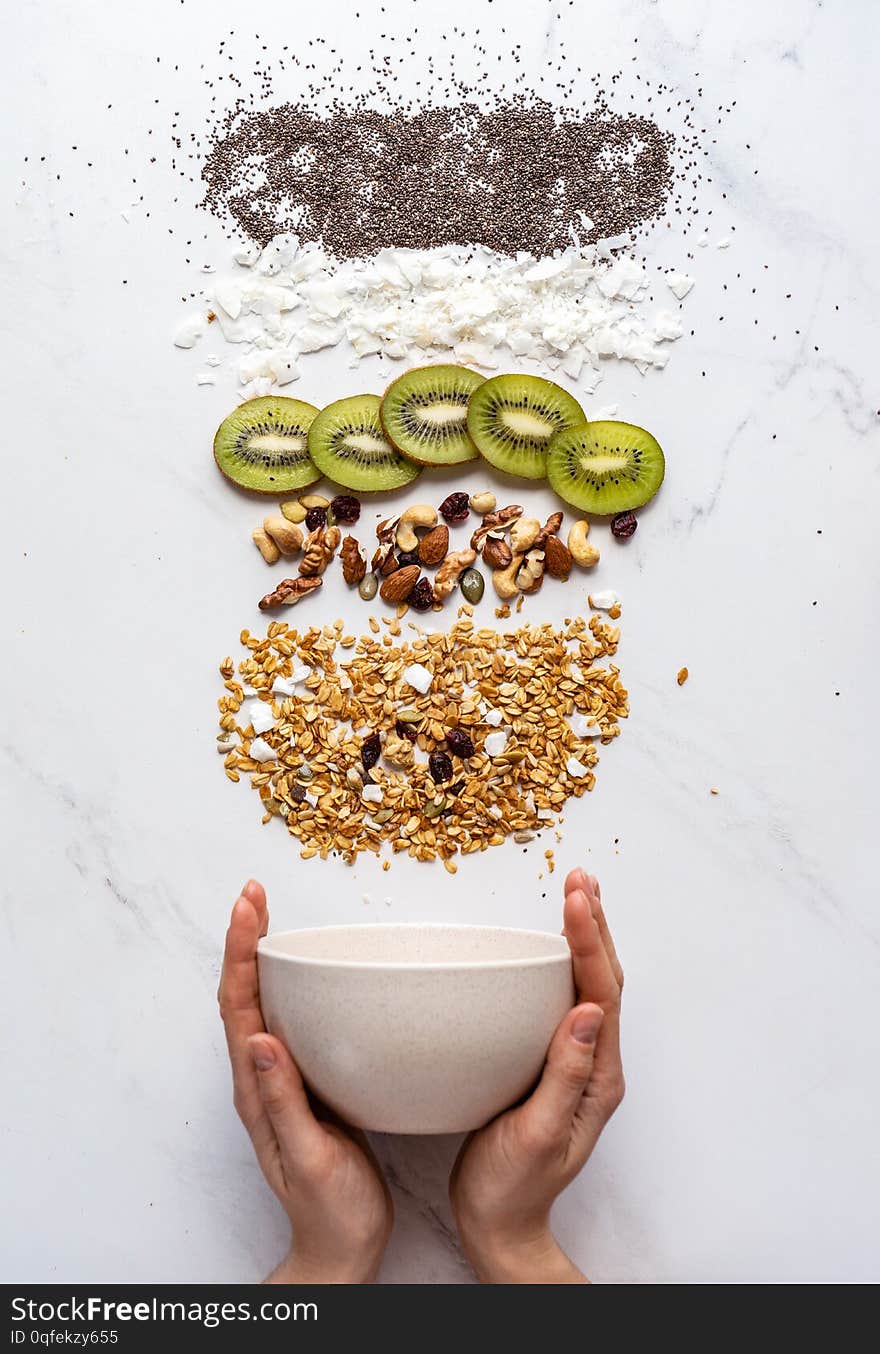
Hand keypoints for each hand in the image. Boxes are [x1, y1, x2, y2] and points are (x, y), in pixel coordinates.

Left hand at [218, 881, 392, 1283]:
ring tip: (272, 916)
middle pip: (244, 994)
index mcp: (255, 1089)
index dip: (241, 952)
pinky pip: (296, 1022)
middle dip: (246, 939)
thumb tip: (261, 1039)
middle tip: (256, 893)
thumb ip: (284, 1101)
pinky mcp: (310, 1084)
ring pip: (266, 1004)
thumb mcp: (308, 1159)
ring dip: (265, 957)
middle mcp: (262, 1077)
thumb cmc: (329, 1211)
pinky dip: (297, 986)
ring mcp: (284, 1080)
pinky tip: (315, 974)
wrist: (343, 1248)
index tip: (250, 906)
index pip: (238, 1006)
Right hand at [449, 870, 623, 1283]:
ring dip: (583, 937)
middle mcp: (594, 1064)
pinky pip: (561, 1001)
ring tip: (575, 892)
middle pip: (604, 979)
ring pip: (586, 985)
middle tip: (580, 877)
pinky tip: (545, 947)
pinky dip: (559, 963)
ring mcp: (574, 1064)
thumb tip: (587, 1012)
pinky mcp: (548, 1064)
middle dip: (594, 924)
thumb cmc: (513, 1189)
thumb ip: (564, 1075)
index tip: (575, 898)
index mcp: (598, 1078)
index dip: (590, 941)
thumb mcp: (537, 1135)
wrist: (500, 1226)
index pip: (602, 993)